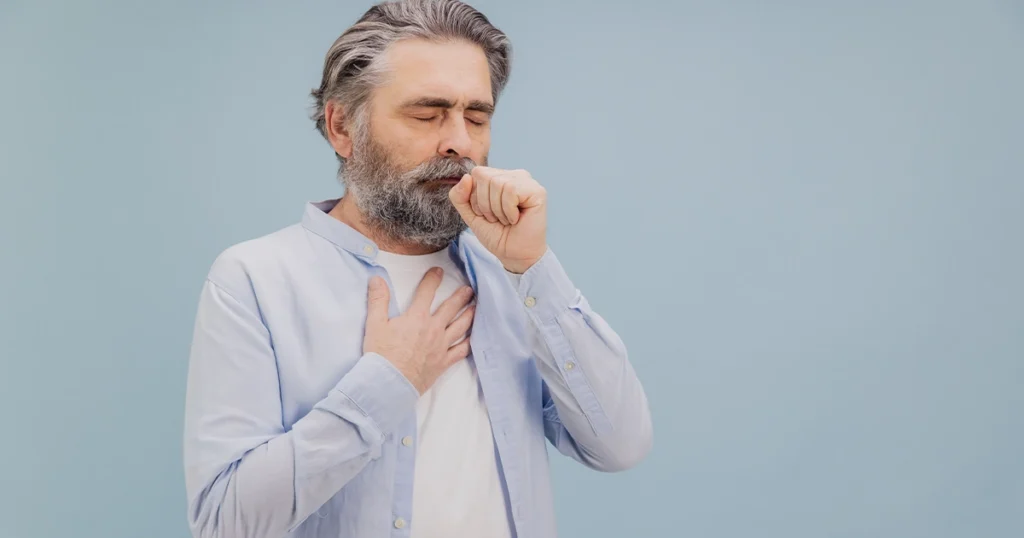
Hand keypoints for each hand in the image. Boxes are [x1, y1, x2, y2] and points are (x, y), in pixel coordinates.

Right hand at [362, 268, 474, 393]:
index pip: (427, 292)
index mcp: (417, 317)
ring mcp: (441, 346)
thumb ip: (378, 300)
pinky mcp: (444, 362)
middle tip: (469, 289)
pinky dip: (469, 343)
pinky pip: (461, 351)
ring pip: (461, 327)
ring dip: (469, 315)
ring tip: (476, 307)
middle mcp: (433, 329)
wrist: (388, 383)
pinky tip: (474, 339)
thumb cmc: (381, 354)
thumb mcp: (375, 324)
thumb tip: (377, 279)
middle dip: (461, 296)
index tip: (438, 271)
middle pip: (451, 308)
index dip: (433, 279)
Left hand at [448, 166, 547, 273]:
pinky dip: (508, 210)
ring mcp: (527, 181)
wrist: (515, 255)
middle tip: (497, 218)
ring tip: (507, 220)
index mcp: (500, 177)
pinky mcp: (537, 191)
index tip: (486, 214)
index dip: (475, 197)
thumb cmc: (497, 235)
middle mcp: (514, 175)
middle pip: (484, 176)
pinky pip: (511, 190)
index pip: (477, 173)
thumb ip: (459, 196)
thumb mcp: (470, 214)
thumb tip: (466, 177)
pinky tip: (516, 218)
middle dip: (485, 204)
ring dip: (497, 210)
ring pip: (497, 183)